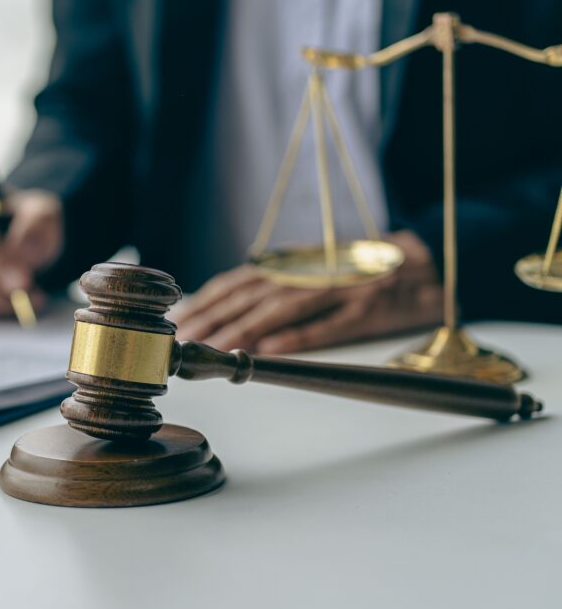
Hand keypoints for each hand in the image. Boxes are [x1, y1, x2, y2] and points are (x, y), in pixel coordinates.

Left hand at [172, 231, 442, 353]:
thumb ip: (275, 284)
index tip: (180, 320)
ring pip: (283, 309)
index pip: (239, 282)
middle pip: (253, 296)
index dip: (207, 300)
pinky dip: (298, 337)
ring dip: (245, 329)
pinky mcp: (368, 310)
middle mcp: (310, 273)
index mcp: (294, 264)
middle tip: (186, 341)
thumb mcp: (313, 268)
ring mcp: (339, 290)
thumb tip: (229, 306)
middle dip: (215, 318)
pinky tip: (271, 350)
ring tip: (217, 348)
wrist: (429, 259)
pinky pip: (329, 325)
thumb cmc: (362, 269)